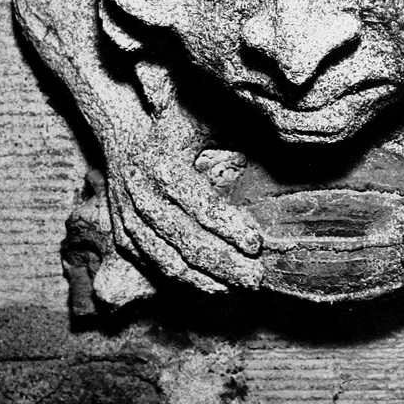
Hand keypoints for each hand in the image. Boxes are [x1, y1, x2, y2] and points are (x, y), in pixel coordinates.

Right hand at [106, 104, 262, 293]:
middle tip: (256, 277)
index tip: (256, 243)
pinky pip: (155, 265)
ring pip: (168, 261)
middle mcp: (141, 195)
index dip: (228, 227)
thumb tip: (281, 130)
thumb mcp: (204, 117)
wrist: (122, 131)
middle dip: (224, 263)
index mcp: (162, 165)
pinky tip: (214, 285)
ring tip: (240, 286)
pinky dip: (185, 279)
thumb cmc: (174, 123)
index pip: (199, 205)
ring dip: (206, 279)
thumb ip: (238, 126)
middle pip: (186, 240)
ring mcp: (128, 219)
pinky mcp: (124, 236)